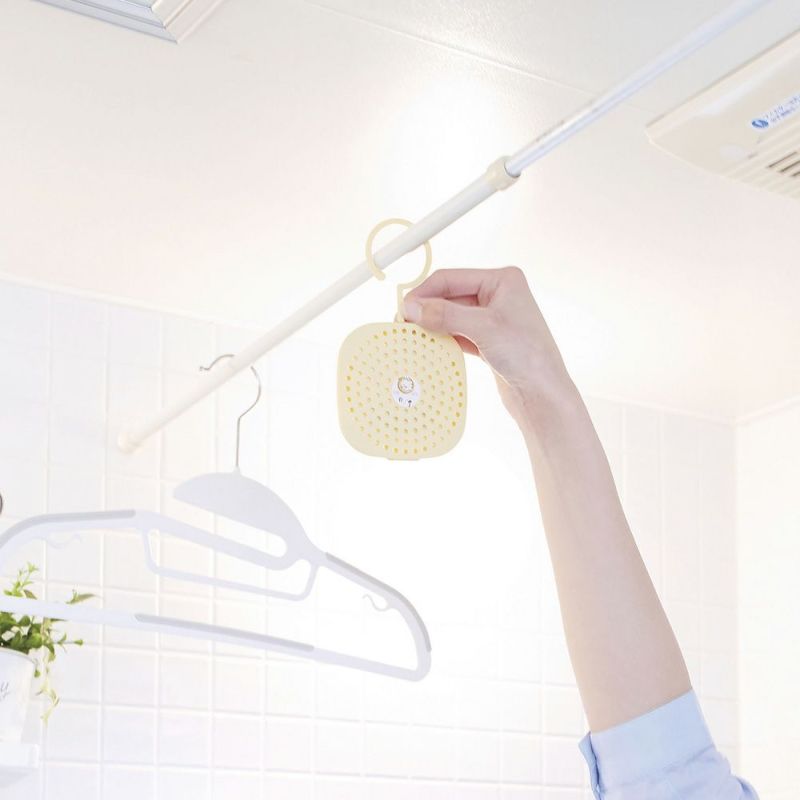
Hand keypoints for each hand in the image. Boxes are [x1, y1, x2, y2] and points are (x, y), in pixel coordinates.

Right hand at [402, 267, 575, 427]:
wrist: (543, 394)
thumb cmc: (529, 356)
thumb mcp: (484, 328)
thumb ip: (446, 314)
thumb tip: (413, 307)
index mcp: (503, 281)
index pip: (451, 278)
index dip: (425, 292)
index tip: (404, 308)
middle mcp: (498, 296)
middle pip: (449, 296)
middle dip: (427, 309)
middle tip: (404, 324)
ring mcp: (492, 319)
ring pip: (451, 316)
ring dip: (433, 325)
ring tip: (412, 336)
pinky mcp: (488, 341)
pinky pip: (457, 333)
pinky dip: (443, 339)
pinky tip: (430, 346)